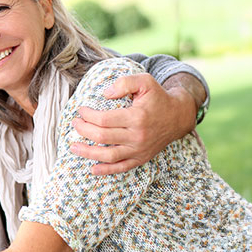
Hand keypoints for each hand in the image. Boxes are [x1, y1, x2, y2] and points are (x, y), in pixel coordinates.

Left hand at [70, 73, 197, 174]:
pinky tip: (93, 169)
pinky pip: (122, 168)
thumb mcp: (144, 82)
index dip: (88, 115)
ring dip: (88, 152)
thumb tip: (105, 94)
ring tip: (74, 147)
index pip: (104, 120)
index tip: (81, 110)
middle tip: (75, 123)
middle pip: (102, 137)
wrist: (178, 116)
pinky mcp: (141, 158)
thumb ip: (124, 83)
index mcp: (136, 117)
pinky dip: (106, 170)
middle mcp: (137, 136)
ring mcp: (139, 150)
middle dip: (83, 130)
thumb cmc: (157, 97)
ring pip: (109, 156)